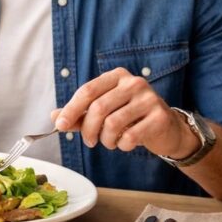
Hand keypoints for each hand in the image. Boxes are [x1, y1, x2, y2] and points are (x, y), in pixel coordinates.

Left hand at [53, 67, 199, 158]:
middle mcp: (134, 82)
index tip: (59, 125)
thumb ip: (80, 114)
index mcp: (117, 76)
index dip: (71, 109)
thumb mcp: (104, 112)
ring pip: (113, 123)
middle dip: (88, 129)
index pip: (87, 90)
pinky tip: (124, 144)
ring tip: (108, 142)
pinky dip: (121, 145)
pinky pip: (130, 136)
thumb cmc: (130, 117)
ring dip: (105, 139)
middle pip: (98, 108)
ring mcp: (149, 98)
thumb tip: (54, 117)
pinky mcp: (160, 117)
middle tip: (89, 141)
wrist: (167, 128)